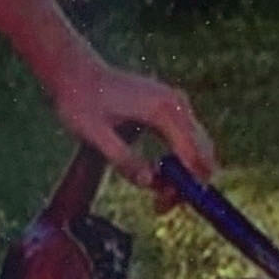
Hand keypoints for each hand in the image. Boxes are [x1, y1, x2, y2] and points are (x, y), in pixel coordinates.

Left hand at [47, 51, 220, 206]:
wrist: (76, 72)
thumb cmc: (81, 101)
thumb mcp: (94, 134)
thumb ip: (123, 158)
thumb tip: (150, 182)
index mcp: (162, 109)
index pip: (190, 155)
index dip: (183, 186)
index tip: (162, 206)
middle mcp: (177, 103)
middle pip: (202, 152)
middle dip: (188, 184)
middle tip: (160, 205)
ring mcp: (177, 103)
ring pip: (199, 147)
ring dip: (186, 174)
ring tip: (158, 195)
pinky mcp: (171, 106)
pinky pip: (188, 139)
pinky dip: (181, 160)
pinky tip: (159, 173)